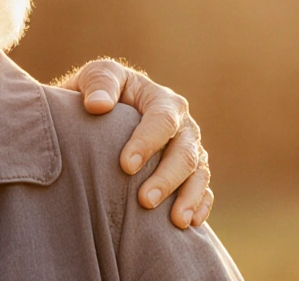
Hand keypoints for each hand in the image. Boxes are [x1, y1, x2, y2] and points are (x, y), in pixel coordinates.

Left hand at [56, 58, 212, 228]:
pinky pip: (203, 188)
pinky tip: (190, 223)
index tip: (125, 165)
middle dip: (167, 177)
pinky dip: (200, 205)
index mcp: (161, 99)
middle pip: (185, 151)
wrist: (100, 111)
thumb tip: (98, 105)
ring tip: (176, 221)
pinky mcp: (190, 171)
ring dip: (188, 197)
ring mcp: (189, 148)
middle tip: (144, 201)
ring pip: (198, 173)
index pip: (161, 120)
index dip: (147, 142)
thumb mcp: (95, 76)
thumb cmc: (99, 92)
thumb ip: (99, 85)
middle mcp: (182, 124)